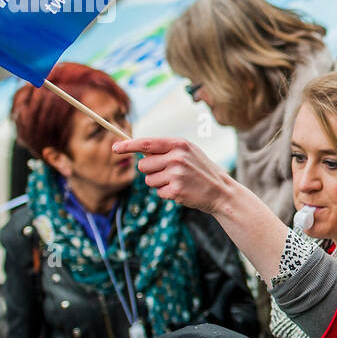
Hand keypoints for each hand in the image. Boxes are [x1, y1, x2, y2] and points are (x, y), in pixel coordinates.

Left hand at [113, 137, 231, 214]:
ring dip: (159, 184)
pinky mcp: (176, 190)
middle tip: (168, 173)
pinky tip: (182, 191)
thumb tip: (139, 151)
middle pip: (143, 165)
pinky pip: (158, 193)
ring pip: (148, 180)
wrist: (221, 191)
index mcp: (179, 144)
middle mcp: (176, 157)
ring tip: (178, 182)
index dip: (128, 145)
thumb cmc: (202, 170)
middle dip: (151, 171)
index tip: (115, 147)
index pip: (146, 143)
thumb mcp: (189, 153)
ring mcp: (176, 174)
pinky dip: (167, 194)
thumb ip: (166, 149)